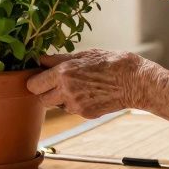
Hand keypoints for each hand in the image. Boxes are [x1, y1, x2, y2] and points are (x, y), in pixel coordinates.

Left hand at [26, 50, 150, 118]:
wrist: (135, 81)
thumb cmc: (112, 63)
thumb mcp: (85, 54)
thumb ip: (60, 59)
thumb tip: (42, 60)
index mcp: (64, 73)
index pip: (33, 84)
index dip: (36, 80)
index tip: (42, 76)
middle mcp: (67, 92)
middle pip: (41, 99)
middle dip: (46, 92)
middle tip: (56, 83)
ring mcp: (76, 106)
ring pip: (57, 105)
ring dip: (61, 98)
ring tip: (78, 86)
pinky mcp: (86, 114)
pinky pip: (72, 109)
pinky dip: (76, 102)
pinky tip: (90, 93)